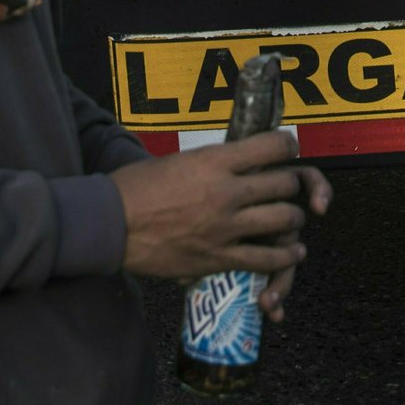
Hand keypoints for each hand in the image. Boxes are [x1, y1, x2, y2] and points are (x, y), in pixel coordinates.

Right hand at [112, 131, 330, 305]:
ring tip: (292, 217)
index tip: (288, 148)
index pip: (272, 146)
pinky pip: (265, 259)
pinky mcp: (217, 258)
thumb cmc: (136, 188)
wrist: (110, 224)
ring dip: (293, 217)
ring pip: (284, 219)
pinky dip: (285, 256)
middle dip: (290, 184)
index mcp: (214, 161)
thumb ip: (210, 164)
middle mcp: (226, 192)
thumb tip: (232, 163)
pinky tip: (294, 251)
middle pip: (285, 183)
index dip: (287, 145)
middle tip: (285, 186)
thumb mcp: (178, 161)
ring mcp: (224, 227)